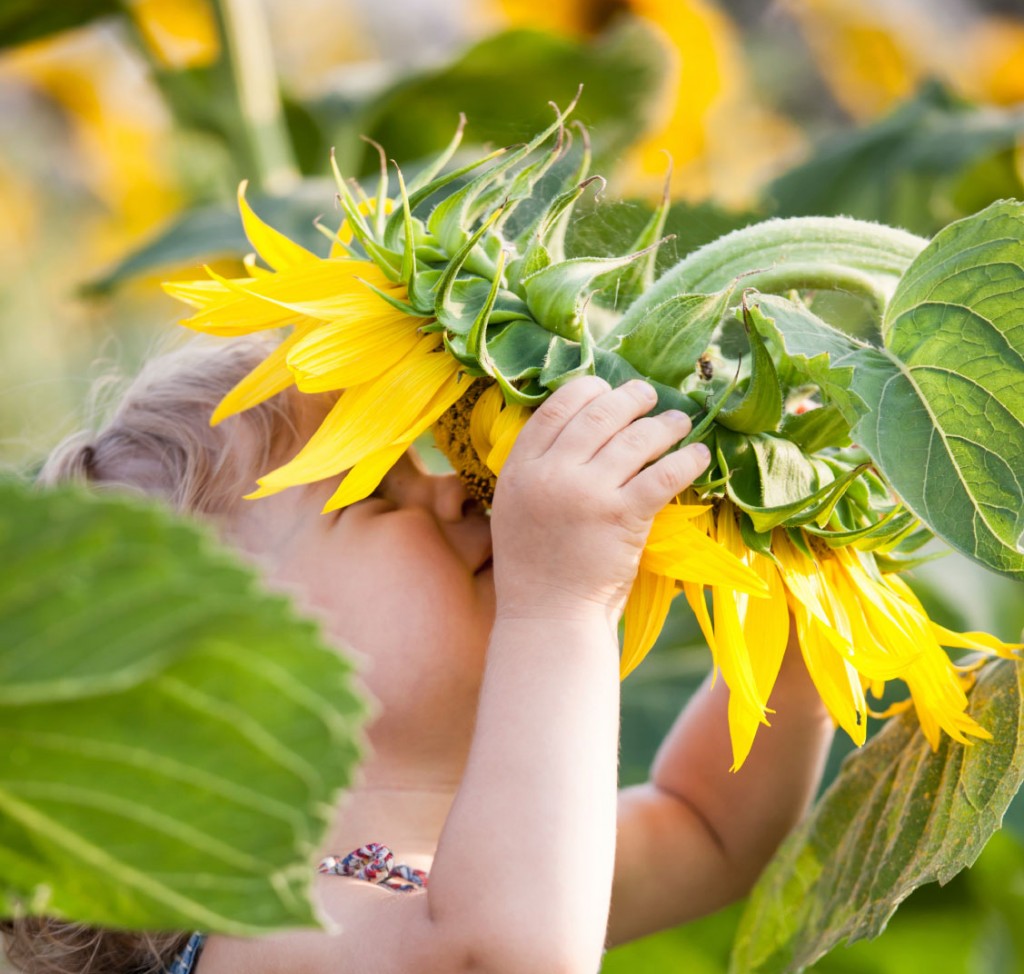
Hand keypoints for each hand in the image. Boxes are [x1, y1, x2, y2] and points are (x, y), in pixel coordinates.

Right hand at [490, 376, 710, 625]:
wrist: (548, 617)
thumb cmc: (536, 566)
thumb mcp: (516, 507)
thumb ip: (540, 468)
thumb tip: (582, 428)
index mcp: (520, 468)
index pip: (557, 408)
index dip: (588, 390)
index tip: (607, 389)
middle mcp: (551, 474)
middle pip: (599, 415)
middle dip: (631, 398)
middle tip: (650, 396)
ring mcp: (587, 494)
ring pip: (636, 438)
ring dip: (665, 424)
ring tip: (680, 422)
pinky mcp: (623, 517)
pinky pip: (663, 474)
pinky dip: (687, 459)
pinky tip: (698, 454)